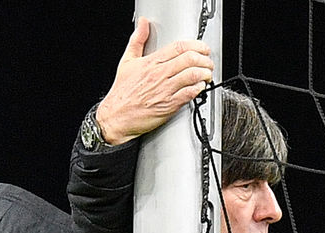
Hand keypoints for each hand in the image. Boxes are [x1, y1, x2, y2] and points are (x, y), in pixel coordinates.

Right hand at [96, 17, 213, 144]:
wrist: (117, 116)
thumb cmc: (122, 92)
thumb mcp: (127, 61)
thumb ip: (137, 40)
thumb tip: (142, 24)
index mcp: (151, 62)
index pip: (178, 47)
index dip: (196, 45)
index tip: (202, 48)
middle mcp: (159, 75)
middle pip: (189, 59)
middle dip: (204, 59)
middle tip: (208, 62)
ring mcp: (165, 90)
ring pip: (192, 75)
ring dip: (205, 73)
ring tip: (207, 74)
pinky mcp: (169, 105)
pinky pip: (189, 94)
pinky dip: (199, 89)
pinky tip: (200, 87)